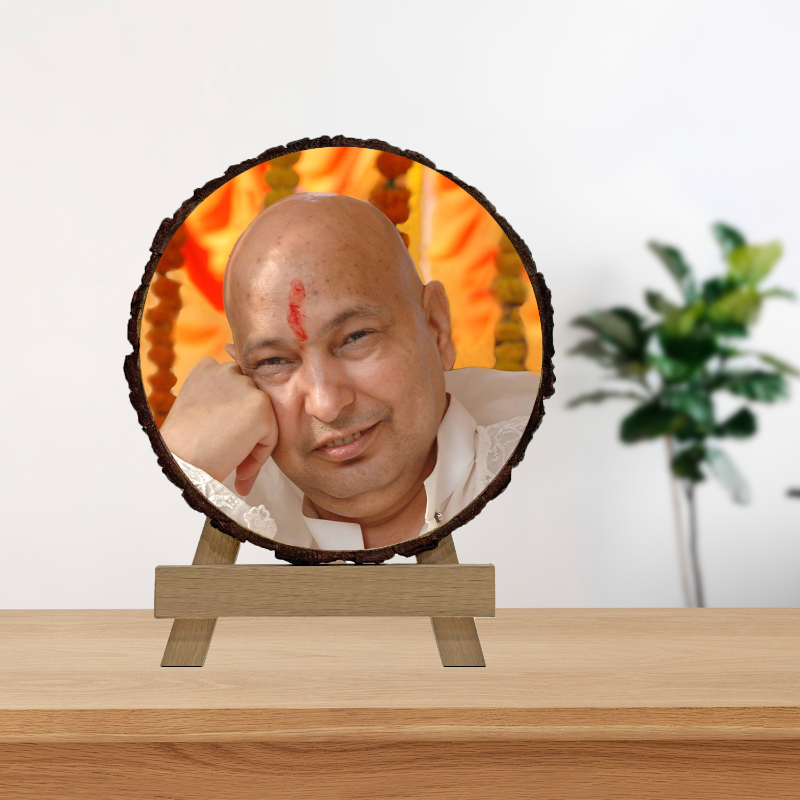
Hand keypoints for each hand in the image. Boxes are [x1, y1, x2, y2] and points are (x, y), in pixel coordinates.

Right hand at [160, 357, 278, 496]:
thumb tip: (241, 411)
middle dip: (243, 427)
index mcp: (208, 368)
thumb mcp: (195, 410)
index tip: (217, 439)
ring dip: (253, 441)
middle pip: (250, 402)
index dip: (230, 419)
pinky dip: (260, 455)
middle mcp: (227, 369)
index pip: (235, 390)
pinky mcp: (260, 404)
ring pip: (263, 418)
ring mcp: (245, 385)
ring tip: (234, 462)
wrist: (179, 466)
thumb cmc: (182, 447)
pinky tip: (240, 469)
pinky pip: (271, 435)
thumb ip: (218, 400)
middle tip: (226, 452)